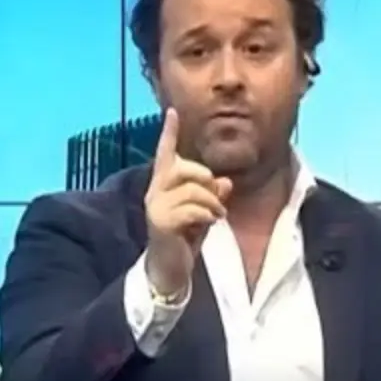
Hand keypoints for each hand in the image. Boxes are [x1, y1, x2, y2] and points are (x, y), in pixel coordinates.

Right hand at [143, 108, 231, 296]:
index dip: (168, 133)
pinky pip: (192, 208)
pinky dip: (208, 215)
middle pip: (183, 168)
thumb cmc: (185, 238)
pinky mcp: (161, 222)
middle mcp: (155, 192)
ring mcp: (155, 206)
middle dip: (205, 178)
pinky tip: (209, 225)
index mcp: (163, 185)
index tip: (173, 111)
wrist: (169, 270)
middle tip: (217, 197)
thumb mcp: (203, 212)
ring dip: (212, 202)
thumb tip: (225, 181)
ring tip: (216, 216)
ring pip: (192, 189)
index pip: (165, 154)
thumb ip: (213, 195)